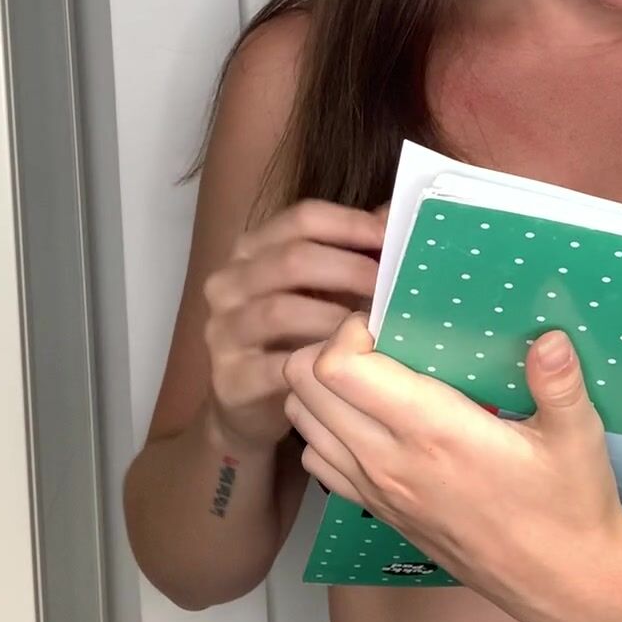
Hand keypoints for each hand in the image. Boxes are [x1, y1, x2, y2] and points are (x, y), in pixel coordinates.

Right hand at [201, 197, 388, 449]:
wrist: (247, 405)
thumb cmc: (296, 337)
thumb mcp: (325, 289)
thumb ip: (355, 252)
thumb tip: (398, 216)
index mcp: (253, 249)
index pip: (302, 218)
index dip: (352, 224)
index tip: (394, 238)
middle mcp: (229, 283)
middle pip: (292, 259)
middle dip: (351, 270)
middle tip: (395, 288)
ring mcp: (223, 331)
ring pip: (281, 311)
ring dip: (336, 319)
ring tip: (375, 328)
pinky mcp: (229, 379)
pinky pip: (275, 368)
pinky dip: (316, 365)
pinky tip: (350, 369)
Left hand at [282, 316, 621, 621]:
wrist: (562, 583)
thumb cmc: (570, 507)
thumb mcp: (577, 438)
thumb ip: (560, 382)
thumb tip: (549, 335)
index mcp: (432, 432)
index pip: (338, 368)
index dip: (350, 330)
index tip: (388, 321)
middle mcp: (390, 461)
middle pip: (305, 386)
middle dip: (327, 346)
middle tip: (376, 338)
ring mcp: (377, 490)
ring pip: (302, 421)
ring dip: (321, 386)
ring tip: (370, 371)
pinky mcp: (379, 511)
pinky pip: (318, 459)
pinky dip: (325, 428)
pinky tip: (370, 417)